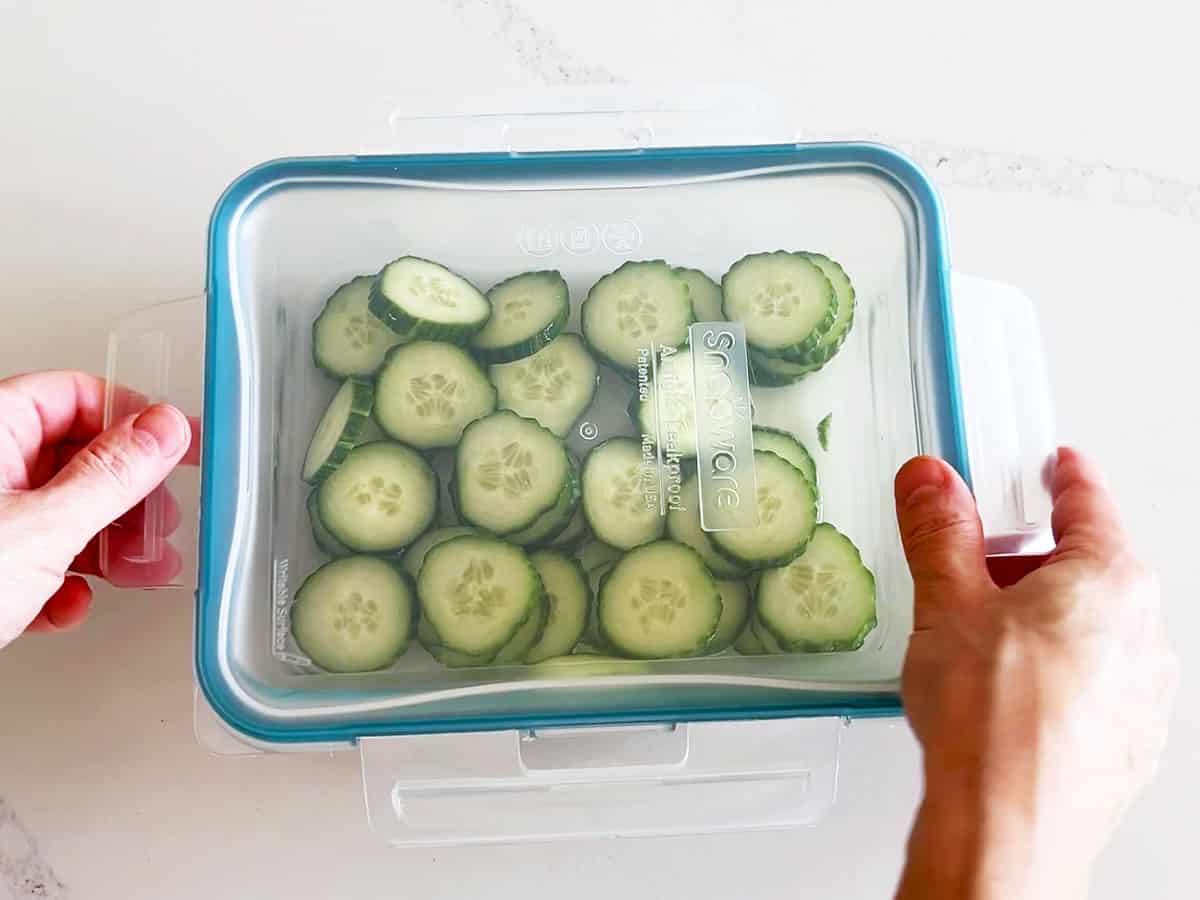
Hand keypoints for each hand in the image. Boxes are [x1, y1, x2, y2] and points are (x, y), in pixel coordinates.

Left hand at [0, 371, 194, 646]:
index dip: (134, 420)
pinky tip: (66, 603)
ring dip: (107, 546)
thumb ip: (114, 473)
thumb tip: (164, 428)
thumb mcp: (44, 528)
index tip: (177, 449)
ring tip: (135, 572)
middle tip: (158, 525)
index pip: (78, 395)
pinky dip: (61, 579)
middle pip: (78, 456)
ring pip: (62, 510)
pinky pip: (36, 552)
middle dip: (128, 499)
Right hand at [892, 448, 1179, 898]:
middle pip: (1088, 569)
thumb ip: (939, 530)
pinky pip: (1094, 686)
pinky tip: (1003, 698)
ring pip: (1091, 631)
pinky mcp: (1129, 744)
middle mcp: (1143, 633)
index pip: (1089, 504)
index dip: (1065, 479)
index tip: (1058, 466)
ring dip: (1042, 623)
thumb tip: (931, 482)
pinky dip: (1055, 676)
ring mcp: (1143, 695)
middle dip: (1031, 563)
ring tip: (977, 649)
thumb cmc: (993, 723)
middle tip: (974, 575)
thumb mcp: (947, 602)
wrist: (1009, 830)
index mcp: (1109, 581)